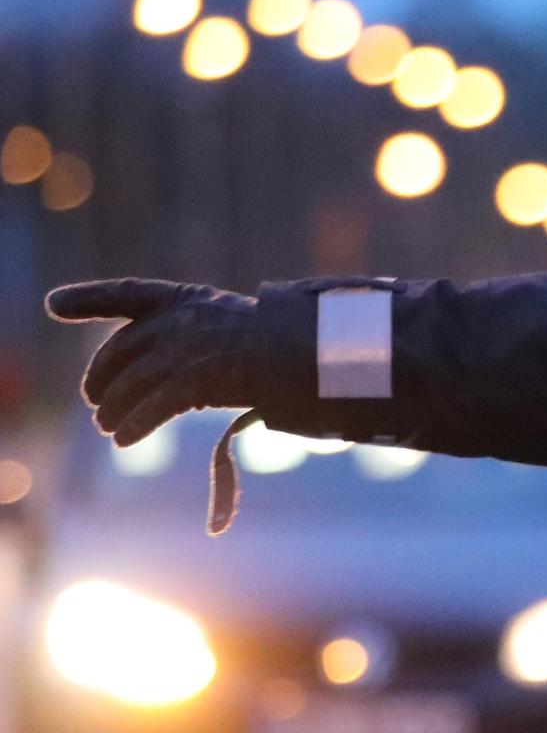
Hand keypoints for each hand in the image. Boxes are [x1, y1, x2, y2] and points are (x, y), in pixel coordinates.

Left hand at [46, 279, 282, 445]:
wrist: (308, 352)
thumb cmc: (276, 340)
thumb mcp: (224, 321)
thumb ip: (184, 333)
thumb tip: (146, 366)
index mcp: (186, 298)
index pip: (126, 293)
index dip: (88, 298)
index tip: (53, 303)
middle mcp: (179, 320)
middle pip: (119, 351)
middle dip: (101, 378)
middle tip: (96, 400)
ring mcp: (185, 350)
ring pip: (129, 385)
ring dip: (113, 410)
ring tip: (108, 427)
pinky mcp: (195, 381)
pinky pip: (151, 409)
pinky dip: (133, 426)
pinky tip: (124, 439)